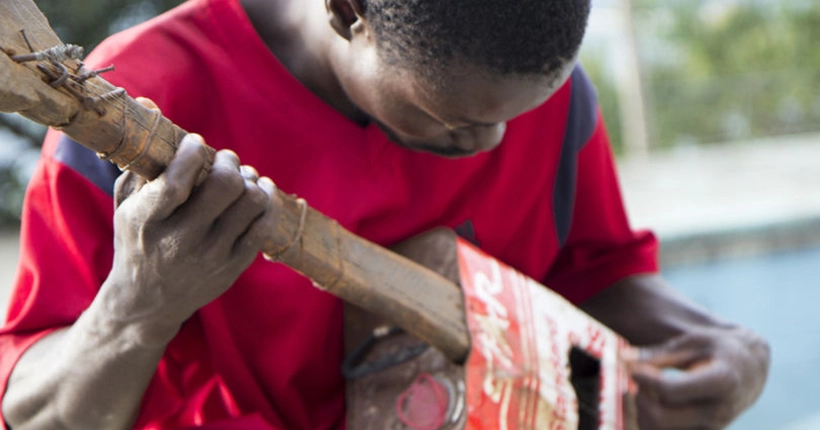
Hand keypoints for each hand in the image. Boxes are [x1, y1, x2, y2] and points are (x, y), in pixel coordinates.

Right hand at [99, 132, 278, 343]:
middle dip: (229, 162)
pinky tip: (260, 191)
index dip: (193, 153)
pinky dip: (267, 201)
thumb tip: (150, 105)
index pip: (176, 182)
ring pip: (250, 203)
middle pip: (224, 186)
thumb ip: (141, 158)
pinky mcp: (233, 267)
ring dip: (251, 180)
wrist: (148, 301)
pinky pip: (264, 226)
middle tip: (226, 158)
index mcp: (146, 222)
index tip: (197, 142)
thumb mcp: (127, 204)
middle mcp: (180, 241)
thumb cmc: (137, 240)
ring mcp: (211, 256)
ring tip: (244, 175)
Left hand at [626, 327, 769, 428]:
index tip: (631, 367)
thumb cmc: (718, 350)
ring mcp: (712, 429)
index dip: (643, 378)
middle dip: (639, 399)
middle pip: (661, 418)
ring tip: (644, 392)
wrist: (751, 370)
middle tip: (634, 381)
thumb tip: (623, 360)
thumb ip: (659, 354)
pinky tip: (650, 404)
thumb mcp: (693, 342)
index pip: (669, 389)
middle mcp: (718, 412)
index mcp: (721, 382)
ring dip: (641, 414)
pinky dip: (650, 423)